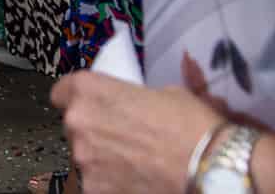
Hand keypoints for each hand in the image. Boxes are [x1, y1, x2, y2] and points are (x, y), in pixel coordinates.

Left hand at [50, 76, 223, 193]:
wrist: (211, 168)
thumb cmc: (191, 125)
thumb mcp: (163, 93)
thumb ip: (132, 97)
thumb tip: (132, 105)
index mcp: (89, 90)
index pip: (63, 92)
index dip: (78, 99)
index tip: (91, 107)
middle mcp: (78, 122)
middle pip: (74, 126)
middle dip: (94, 131)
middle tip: (124, 138)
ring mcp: (84, 159)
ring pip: (84, 157)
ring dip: (102, 159)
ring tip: (135, 163)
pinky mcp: (94, 189)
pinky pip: (96, 183)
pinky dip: (110, 183)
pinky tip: (135, 181)